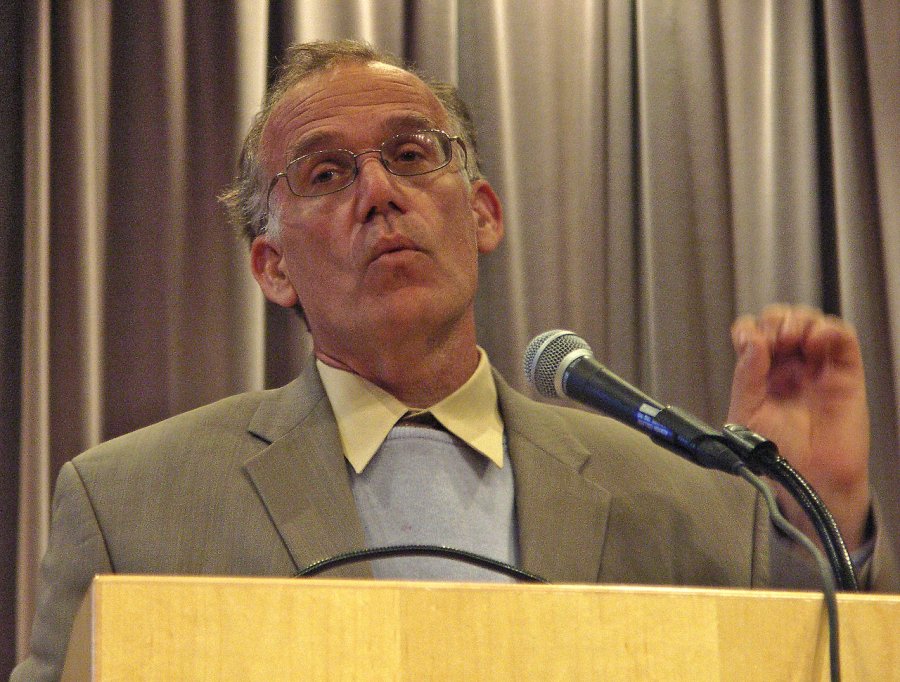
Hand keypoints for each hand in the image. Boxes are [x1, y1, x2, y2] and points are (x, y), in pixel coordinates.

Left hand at [727, 304, 870, 548]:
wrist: (810, 479)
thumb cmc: (777, 452)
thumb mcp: (747, 413)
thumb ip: (746, 376)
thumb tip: (751, 339)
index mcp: (760, 372)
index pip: (753, 332)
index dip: (750, 329)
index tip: (750, 343)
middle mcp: (788, 365)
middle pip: (781, 320)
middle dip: (776, 320)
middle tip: (776, 341)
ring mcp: (817, 367)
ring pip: (812, 322)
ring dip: (800, 320)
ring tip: (794, 340)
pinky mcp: (845, 373)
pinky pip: (843, 339)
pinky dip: (830, 329)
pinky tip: (817, 341)